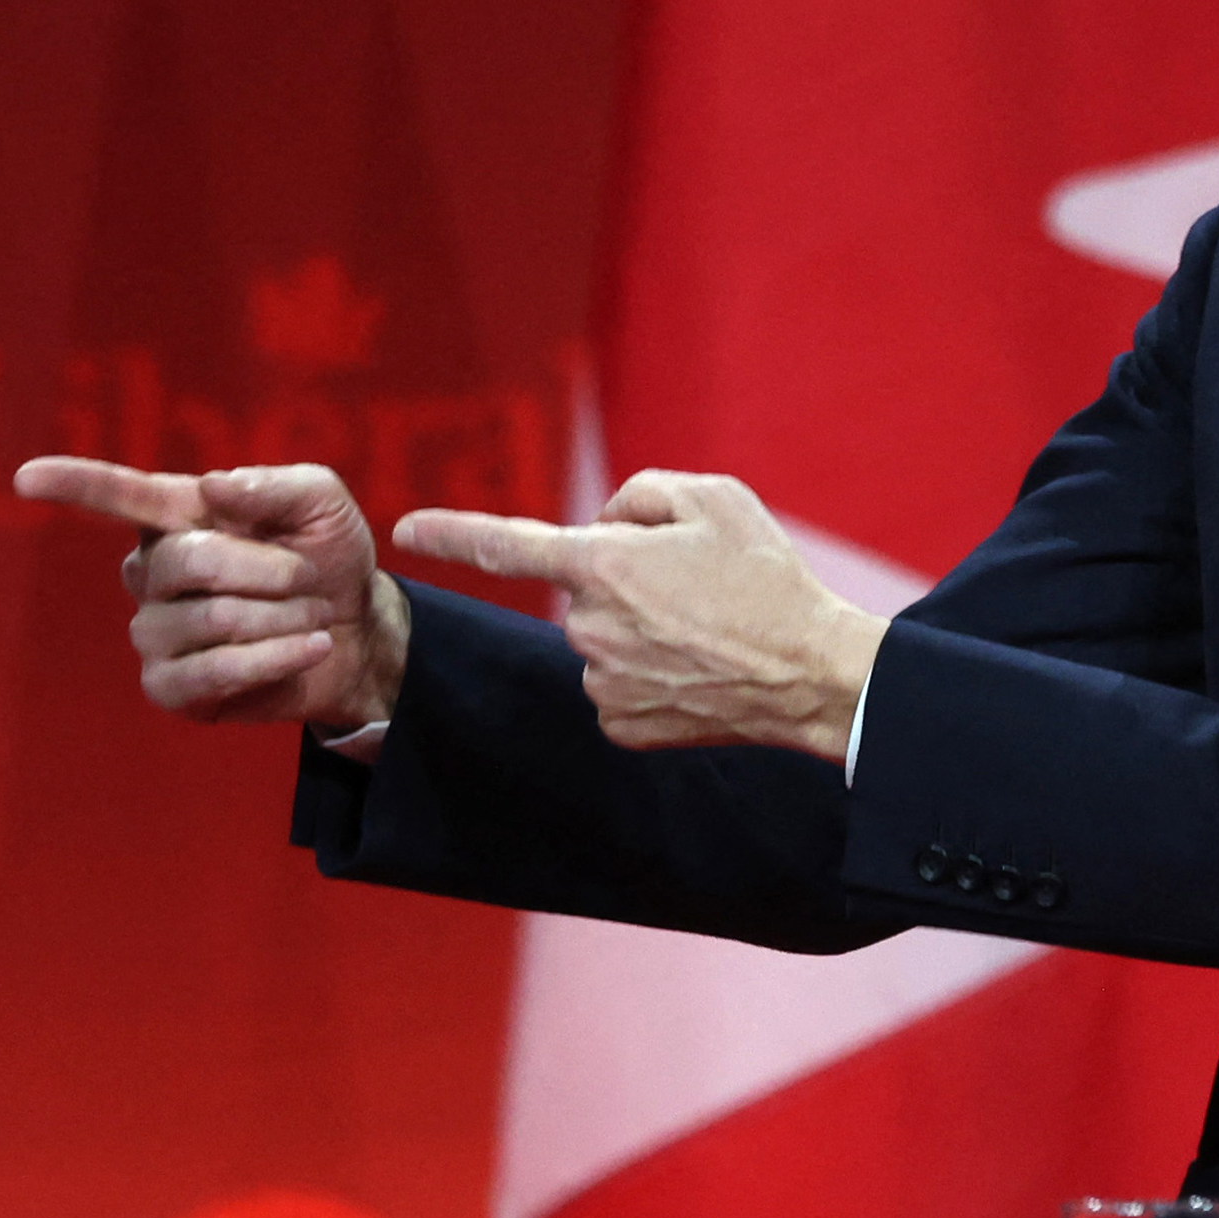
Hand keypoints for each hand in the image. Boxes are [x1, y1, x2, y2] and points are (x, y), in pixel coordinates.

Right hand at [13, 456, 412, 728]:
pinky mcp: (170, 687)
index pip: (120, 497)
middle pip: (187, 560)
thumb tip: (211, 486)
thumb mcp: (321, 504)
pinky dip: (274, 657)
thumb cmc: (327, 555)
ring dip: (279, 616)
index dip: (75, 485)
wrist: (357, 630)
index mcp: (177, 517)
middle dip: (269, 569)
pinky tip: (308, 648)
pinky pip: (212, 672)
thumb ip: (275, 486)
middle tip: (306, 577)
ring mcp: (153, 632)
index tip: (26, 477)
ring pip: (208, 619)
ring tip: (308, 614)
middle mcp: (151, 572)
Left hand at [398, 470, 885, 760]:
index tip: (407, 528)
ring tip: (709, 629)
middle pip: (586, 588)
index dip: (452, 532)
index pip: (507, 543)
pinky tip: (699, 670)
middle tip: (698, 584)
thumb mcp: (719, 498)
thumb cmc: (768, 578)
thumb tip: (607, 524)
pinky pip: (618, 686)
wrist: (811, 674)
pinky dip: (651, 674)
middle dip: (626, 579)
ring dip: (641, 628)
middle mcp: (588, 626)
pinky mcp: (619, 724)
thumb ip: (645, 493)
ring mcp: (600, 682)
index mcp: (604, 564)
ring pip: (603, 638)